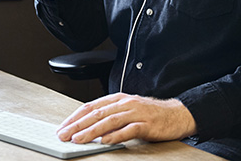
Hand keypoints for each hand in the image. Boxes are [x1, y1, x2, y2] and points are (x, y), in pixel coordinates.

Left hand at [57, 93, 196, 144]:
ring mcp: (136, 113)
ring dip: (91, 131)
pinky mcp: (147, 124)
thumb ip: (110, 116)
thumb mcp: (127, 110)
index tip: (63, 127)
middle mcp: (126, 103)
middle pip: (97, 114)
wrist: (177, 114)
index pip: (92, 106)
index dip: (75, 117)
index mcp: (119, 99)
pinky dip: (115, 136)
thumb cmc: (151, 114)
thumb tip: (87, 127)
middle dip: (77, 125)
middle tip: (64, 135)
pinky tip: (104, 141)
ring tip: (78, 139)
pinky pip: (128, 130)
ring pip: (109, 121)